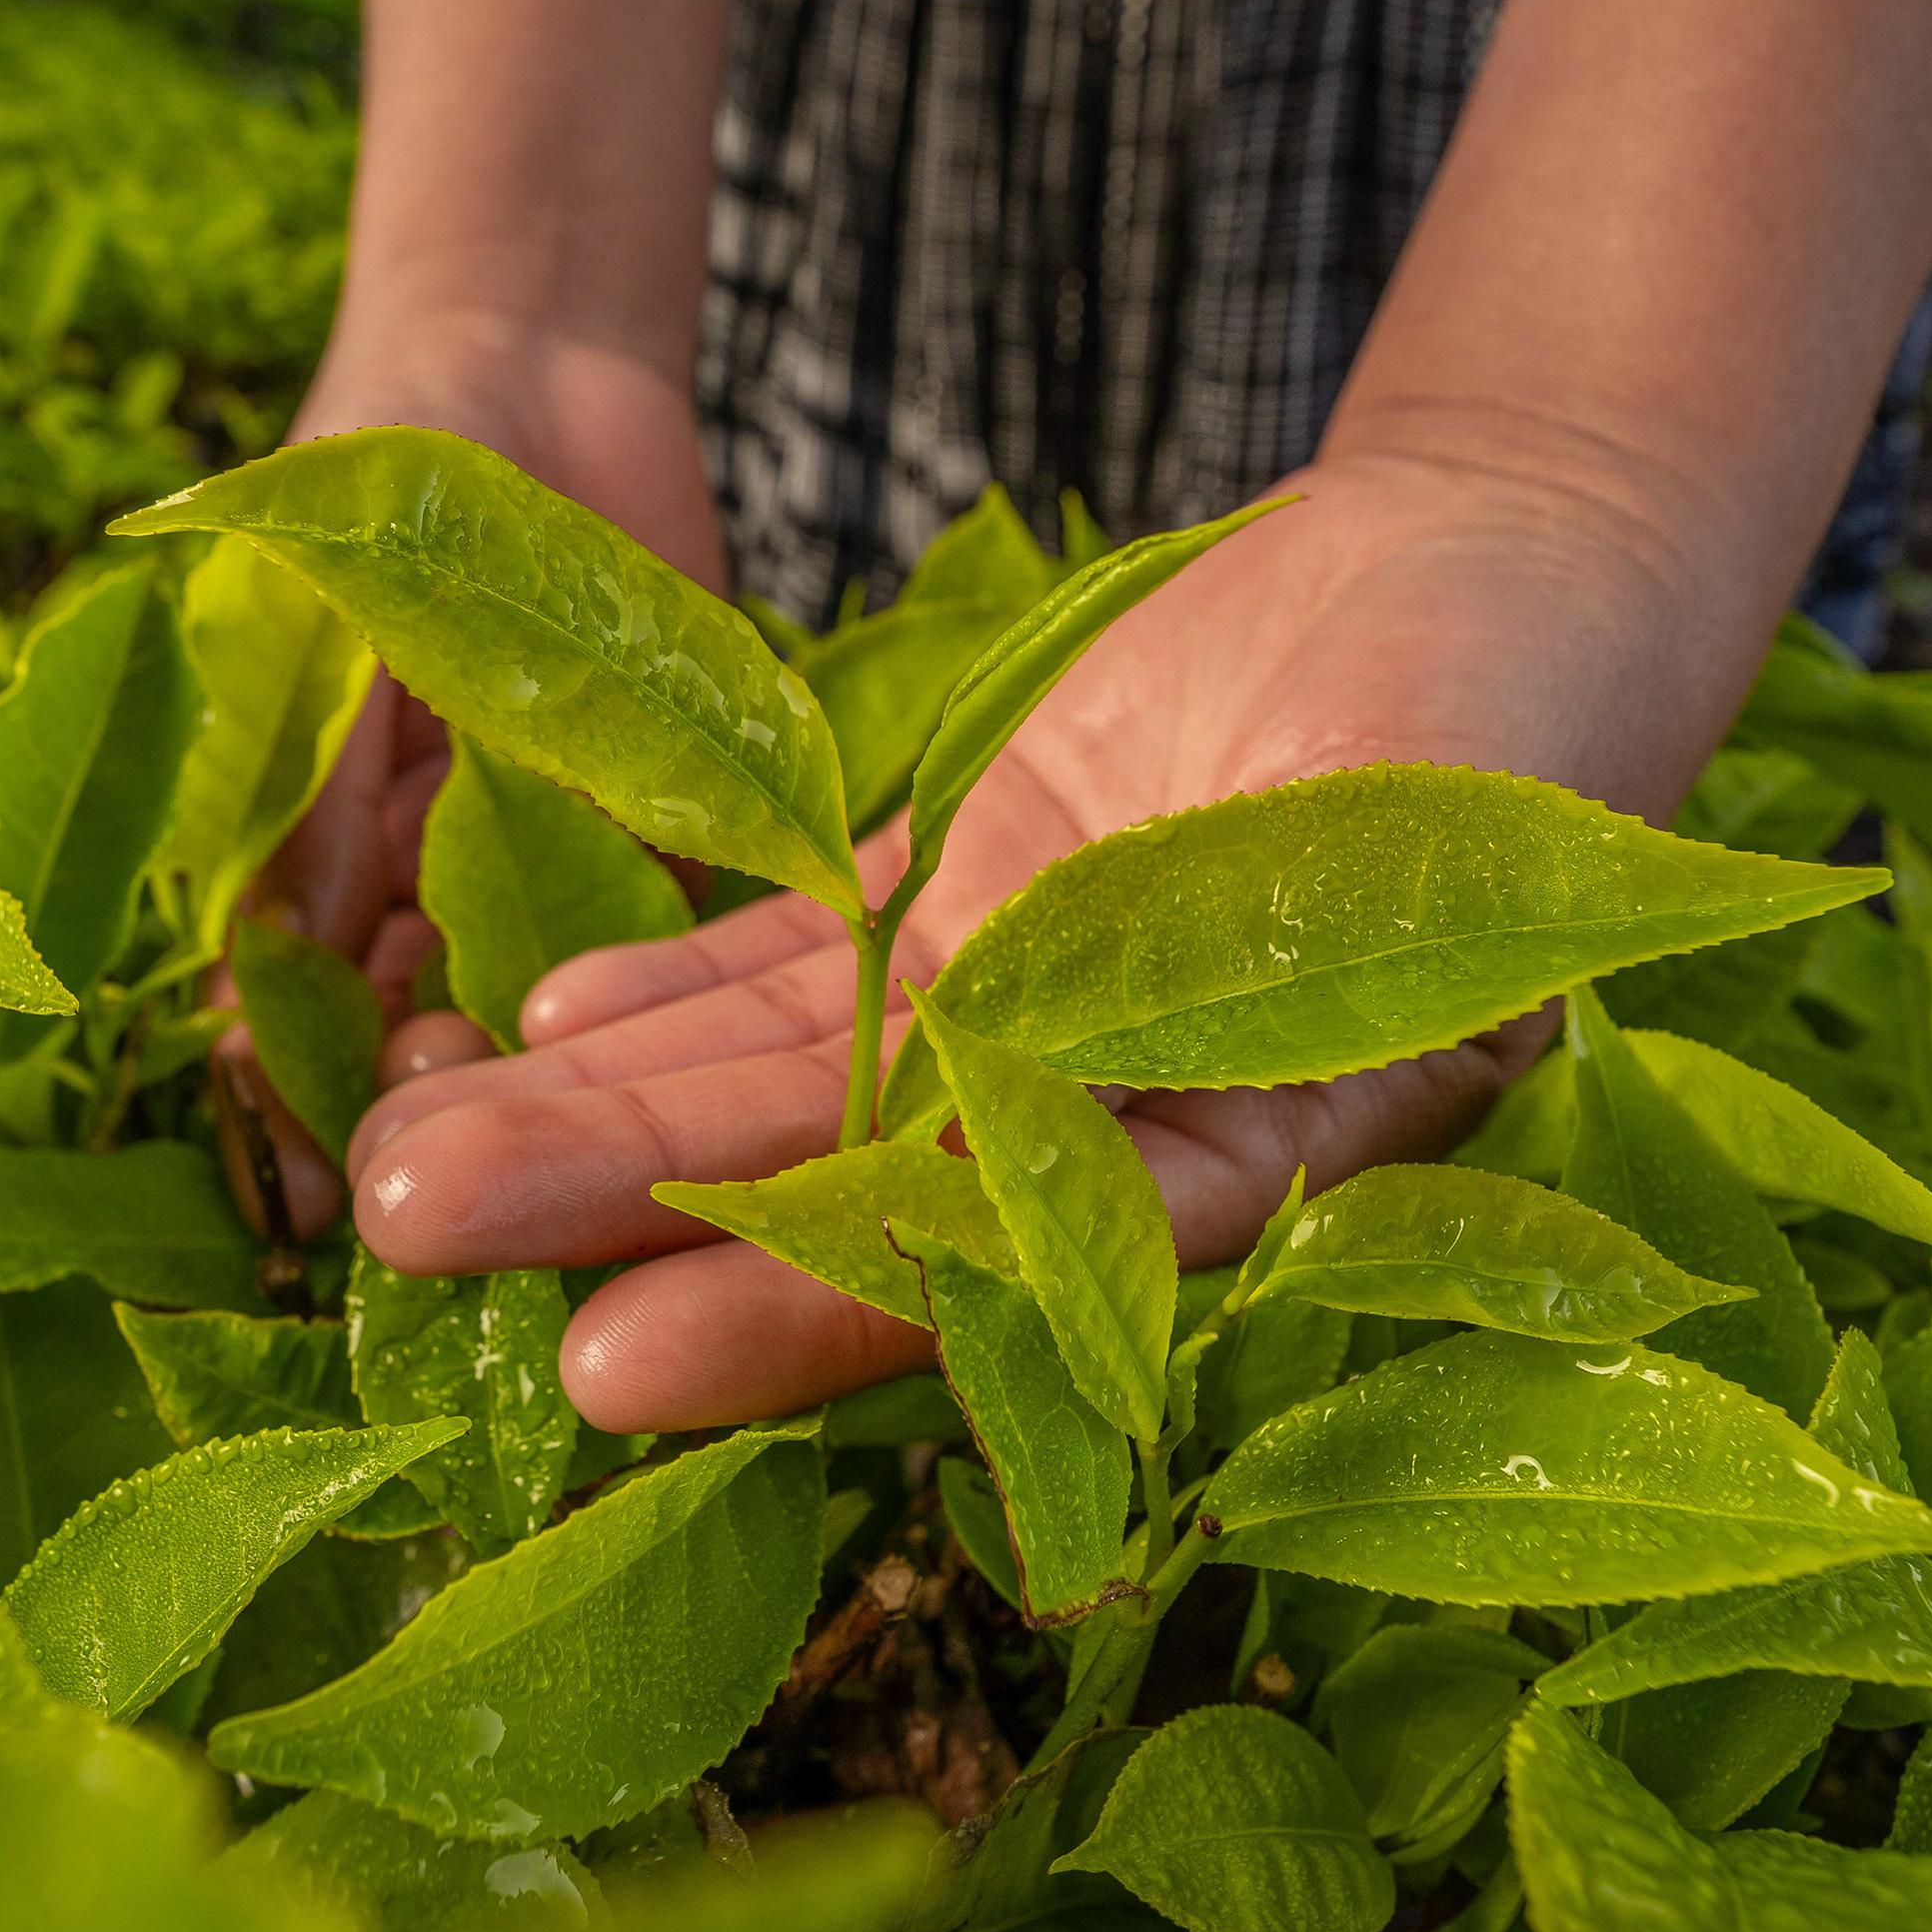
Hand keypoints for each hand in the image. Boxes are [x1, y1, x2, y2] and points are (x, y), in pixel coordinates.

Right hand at [213, 307, 725, 1227]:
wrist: (533, 353)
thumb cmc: (374, 469)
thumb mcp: (318, 621)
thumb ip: (308, 789)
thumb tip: (262, 969)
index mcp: (311, 833)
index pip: (285, 996)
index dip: (290, 1096)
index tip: (301, 1187)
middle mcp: (423, 862)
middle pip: (415, 1014)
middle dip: (422, 1093)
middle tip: (434, 1156)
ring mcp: (546, 840)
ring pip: (534, 986)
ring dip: (532, 1064)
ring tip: (534, 1128)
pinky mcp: (671, 806)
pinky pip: (669, 915)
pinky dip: (659, 977)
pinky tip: (658, 1044)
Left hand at [342, 432, 1775, 1431]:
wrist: (1518, 565)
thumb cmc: (1533, 701)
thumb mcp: (1445, 823)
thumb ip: (1290, 959)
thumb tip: (1126, 1099)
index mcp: (1247, 1164)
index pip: (989, 1276)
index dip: (804, 1321)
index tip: (613, 1366)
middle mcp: (1105, 1116)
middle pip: (832, 1182)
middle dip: (619, 1207)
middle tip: (401, 1221)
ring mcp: (1024, 1001)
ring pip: (784, 1070)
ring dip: (593, 1106)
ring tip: (398, 1138)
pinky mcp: (976, 888)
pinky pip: (799, 950)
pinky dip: (669, 980)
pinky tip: (533, 1010)